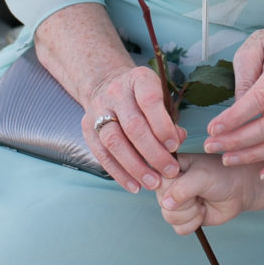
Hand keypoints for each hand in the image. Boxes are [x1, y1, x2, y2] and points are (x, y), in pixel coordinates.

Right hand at [77, 63, 185, 194]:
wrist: (107, 86)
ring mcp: (98, 110)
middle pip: (133, 126)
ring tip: (153, 183)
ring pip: (114, 142)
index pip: (150, 100)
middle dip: (153, 153)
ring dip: (136, 167)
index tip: (174, 146)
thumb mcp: (160, 97)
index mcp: (138, 79)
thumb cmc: (142, 97)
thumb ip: (170, 119)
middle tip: (170, 171)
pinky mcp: (87, 128)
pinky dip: (119, 173)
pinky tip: (134, 185)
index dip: (163, 125)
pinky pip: (102, 154)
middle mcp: (115, 92)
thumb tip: (176, 141)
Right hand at [156, 155, 257, 234]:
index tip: (188, 180)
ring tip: (202, 201)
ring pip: (170, 217)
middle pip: (162, 202)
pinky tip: (203, 211)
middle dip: (185, 202)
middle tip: (199, 192)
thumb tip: (166, 204)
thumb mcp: (202, 176)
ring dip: (191, 213)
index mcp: (169, 167)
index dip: (172, 187)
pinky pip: (179, 228)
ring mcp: (176, 202)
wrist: (240, 190)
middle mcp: (169, 185)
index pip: (157, 181)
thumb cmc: (222, 176)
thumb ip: (183, 188)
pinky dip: (193, 223)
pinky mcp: (185, 217)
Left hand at [202, 23, 263, 176]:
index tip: (212, 129)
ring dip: (255, 155)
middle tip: (211, 146)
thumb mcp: (252, 48)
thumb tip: (235, 110)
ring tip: (227, 159)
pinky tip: (263, 173)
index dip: (235, 118)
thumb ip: (243, 76)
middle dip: (238, 141)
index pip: (260, 98)